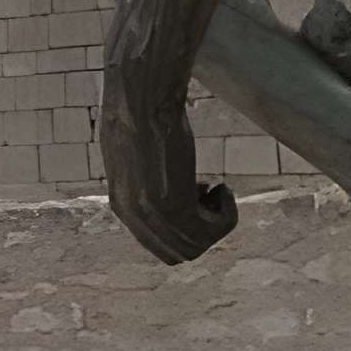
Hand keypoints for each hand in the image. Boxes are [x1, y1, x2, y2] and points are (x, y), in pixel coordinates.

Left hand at [99, 59, 237, 263]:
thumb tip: (168, 186)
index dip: (184, 228)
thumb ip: (146, 180)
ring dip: (218, 223)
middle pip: (180, 254)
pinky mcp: (176, 203)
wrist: (140, 97)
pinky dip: (227, 214)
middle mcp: (135, 217)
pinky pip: (212, 229)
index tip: (196, 196)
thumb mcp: (135, 155)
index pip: (159, 246)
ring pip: (198, 246)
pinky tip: (224, 187)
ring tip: (220, 190)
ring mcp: (154, 213)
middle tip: (211, 196)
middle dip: (202, 231)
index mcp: (123, 206)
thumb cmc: (138, 113)